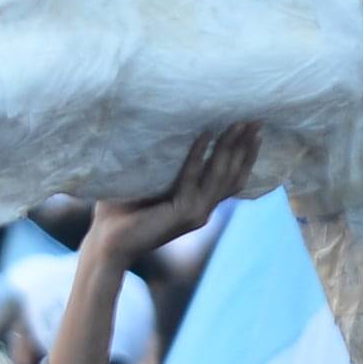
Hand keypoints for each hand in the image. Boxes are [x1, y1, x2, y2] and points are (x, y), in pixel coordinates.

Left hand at [82, 125, 261, 270]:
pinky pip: (193, 177)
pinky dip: (199, 155)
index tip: (252, 130)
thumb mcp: (148, 182)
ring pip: (221, 175)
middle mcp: (202, 210)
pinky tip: (204, 134)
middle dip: (246, 147)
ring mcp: (195, 213)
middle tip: (256, 121)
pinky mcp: (182, 213)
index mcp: (198, 205)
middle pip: (234, 175)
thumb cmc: (121, 211)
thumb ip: (162, 163)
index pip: (232, 179)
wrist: (106, 243)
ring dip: (230, 147)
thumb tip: (162, 127)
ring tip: (236, 124)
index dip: (245, 156)